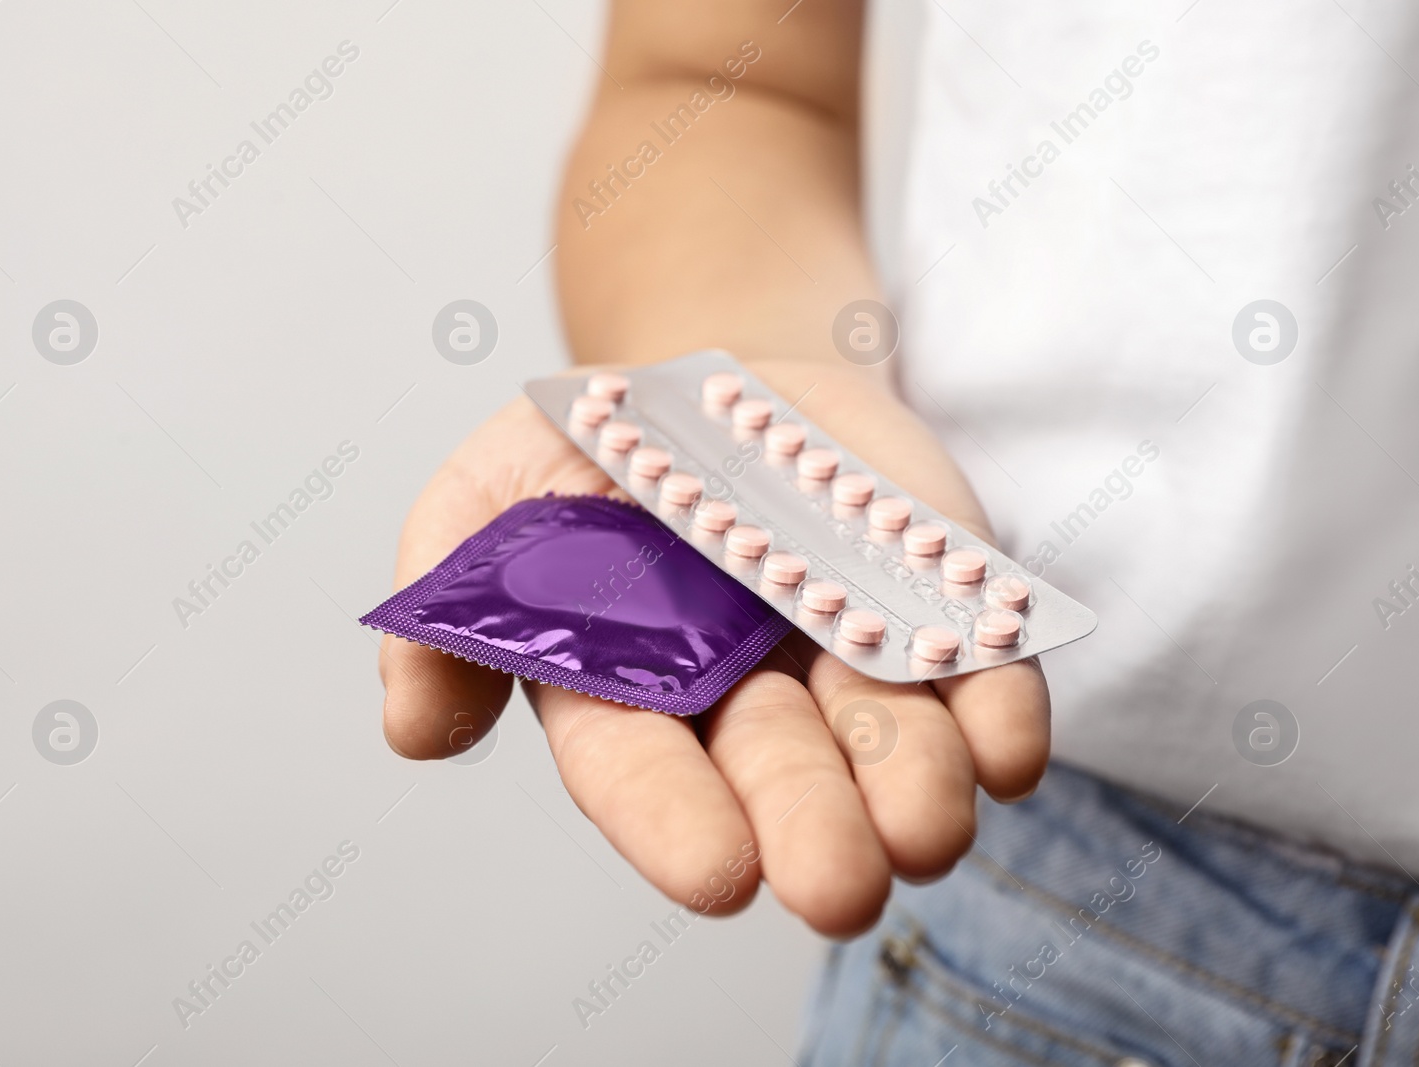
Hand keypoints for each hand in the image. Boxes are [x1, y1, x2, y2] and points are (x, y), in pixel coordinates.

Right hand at [378, 360, 1049, 936]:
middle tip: (840, 887)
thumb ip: (445, 598)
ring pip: (889, 744)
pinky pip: (978, 674)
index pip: (640, 769)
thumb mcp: (493, 488)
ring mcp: (848, 660)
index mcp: (628, 690)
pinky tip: (1006, 750)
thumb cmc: (604, 444)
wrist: (730, 377)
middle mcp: (744, 700)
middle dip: (810, 829)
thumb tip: (412, 729)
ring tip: (929, 827)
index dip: (674, 822)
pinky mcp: (937, 612)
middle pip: (778, 774)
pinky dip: (998, 713)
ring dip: (915, 788)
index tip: (720, 873)